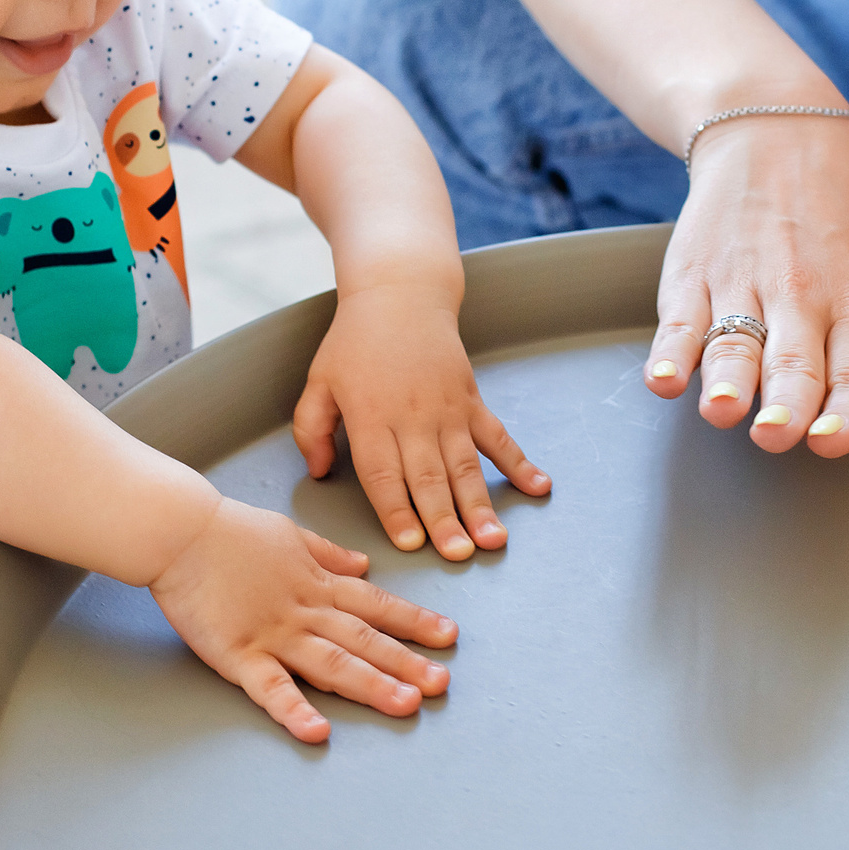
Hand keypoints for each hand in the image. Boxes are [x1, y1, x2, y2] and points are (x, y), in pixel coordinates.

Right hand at [147, 497, 457, 744]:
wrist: (179, 531)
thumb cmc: (229, 531)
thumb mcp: (291, 533)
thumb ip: (329, 553)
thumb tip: (363, 562)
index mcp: (317, 583)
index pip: (376, 604)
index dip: (414, 621)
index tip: (448, 636)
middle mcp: (305, 611)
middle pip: (364, 640)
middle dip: (406, 662)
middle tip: (441, 685)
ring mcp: (274, 634)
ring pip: (332, 664)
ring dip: (372, 685)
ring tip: (406, 704)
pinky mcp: (239, 656)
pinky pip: (271, 688)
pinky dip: (295, 710)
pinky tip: (318, 730)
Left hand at [294, 282, 549, 558]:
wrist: (401, 294)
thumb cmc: (355, 342)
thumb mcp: (318, 382)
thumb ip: (310, 430)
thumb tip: (319, 472)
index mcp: (371, 417)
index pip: (384, 473)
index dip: (397, 510)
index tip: (411, 542)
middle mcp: (412, 417)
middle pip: (429, 477)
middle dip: (445, 520)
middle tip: (459, 555)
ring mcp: (448, 410)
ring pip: (466, 466)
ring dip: (481, 505)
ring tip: (493, 540)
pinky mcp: (471, 401)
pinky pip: (499, 437)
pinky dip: (520, 463)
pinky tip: (538, 487)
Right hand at [641, 118, 848, 459]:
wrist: (777, 133)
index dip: (847, 412)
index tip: (831, 440)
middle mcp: (803, 296)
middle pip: (795, 363)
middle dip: (785, 404)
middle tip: (777, 434)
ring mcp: (743, 285)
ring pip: (734, 343)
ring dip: (727, 379)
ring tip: (724, 408)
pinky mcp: (693, 276)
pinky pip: (678, 321)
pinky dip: (669, 351)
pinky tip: (665, 378)